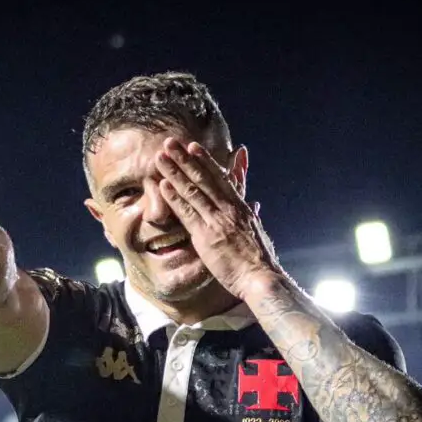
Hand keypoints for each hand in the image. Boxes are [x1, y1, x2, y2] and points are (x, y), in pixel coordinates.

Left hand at [155, 137, 278, 299]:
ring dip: (175, 172)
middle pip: (204, 178)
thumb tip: (253, 206)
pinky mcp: (207, 236)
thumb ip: (252, 215)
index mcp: (241, 208)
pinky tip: (163, 185)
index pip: (221, 179)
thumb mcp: (257, 231)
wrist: (260, 278)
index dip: (206, 161)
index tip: (193, 147)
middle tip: (171, 142)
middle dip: (186, 159)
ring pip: (193, 191)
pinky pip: (188, 213)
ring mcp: (217, 221)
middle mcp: (229, 210)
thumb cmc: (259, 261)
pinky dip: (175, 197)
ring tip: (161, 157)